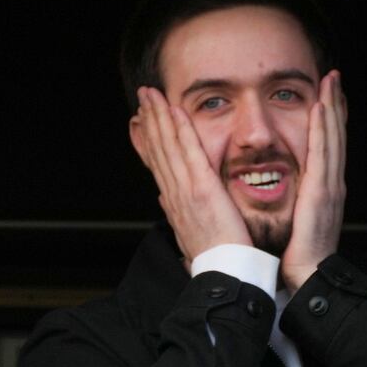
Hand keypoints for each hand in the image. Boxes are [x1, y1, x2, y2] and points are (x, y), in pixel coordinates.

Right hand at [129, 87, 249, 265]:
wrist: (224, 273)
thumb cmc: (215, 258)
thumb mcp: (190, 233)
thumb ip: (177, 212)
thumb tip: (164, 199)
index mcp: (173, 204)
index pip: (157, 164)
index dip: (148, 138)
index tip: (141, 120)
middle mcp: (173, 194)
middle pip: (157, 149)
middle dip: (150, 120)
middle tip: (144, 95)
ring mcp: (185, 190)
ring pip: (168, 145)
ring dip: (159, 116)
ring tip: (152, 93)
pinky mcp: (202, 188)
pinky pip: (189, 151)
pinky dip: (180, 130)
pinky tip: (175, 110)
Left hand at [282, 71, 346, 293]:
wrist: (308, 277)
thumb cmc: (298, 256)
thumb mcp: (296, 222)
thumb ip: (293, 203)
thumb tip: (278, 191)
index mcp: (323, 191)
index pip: (327, 148)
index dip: (328, 121)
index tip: (327, 98)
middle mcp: (332, 185)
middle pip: (335, 136)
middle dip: (336, 105)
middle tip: (334, 77)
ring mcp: (330, 187)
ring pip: (333, 138)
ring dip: (332, 108)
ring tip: (331, 82)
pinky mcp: (322, 193)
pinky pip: (323, 154)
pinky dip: (324, 129)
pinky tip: (322, 108)